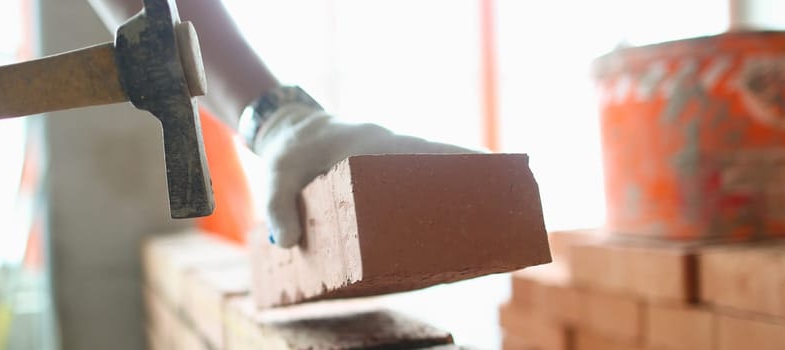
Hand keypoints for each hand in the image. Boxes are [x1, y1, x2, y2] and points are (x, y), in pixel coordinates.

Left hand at [253, 104, 484, 247]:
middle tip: (508, 201)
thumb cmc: (289, 151)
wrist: (291, 129)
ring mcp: (392, 157)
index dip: (455, 160)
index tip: (489, 171)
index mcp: (370, 144)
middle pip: (440, 161)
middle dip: (473, 177)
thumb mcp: (276, 175)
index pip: (420, 151)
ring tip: (495, 219)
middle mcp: (389, 147)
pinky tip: (458, 221)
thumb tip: (288, 241)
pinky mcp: (390, 171)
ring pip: (437, 169)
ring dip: (464, 187)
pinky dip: (444, 192)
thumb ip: (279, 205)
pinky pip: (424, 178)